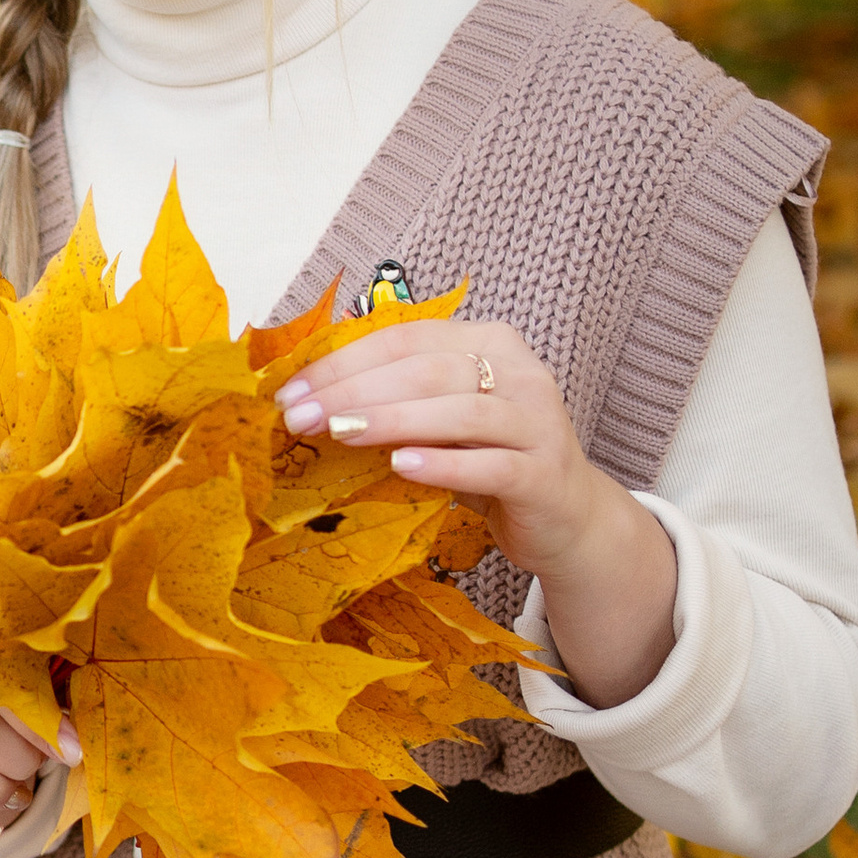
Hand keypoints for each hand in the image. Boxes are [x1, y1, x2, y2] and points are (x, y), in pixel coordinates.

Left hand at [276, 319, 678, 710]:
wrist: (566, 518)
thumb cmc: (490, 461)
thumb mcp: (443, 421)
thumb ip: (397, 399)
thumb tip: (310, 399)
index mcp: (490, 343)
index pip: (407, 338)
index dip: (345, 360)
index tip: (291, 390)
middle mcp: (520, 373)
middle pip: (428, 369)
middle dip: (356, 390)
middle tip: (303, 415)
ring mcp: (538, 422)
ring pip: (461, 410)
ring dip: (394, 419)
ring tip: (340, 432)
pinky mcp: (544, 474)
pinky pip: (490, 465)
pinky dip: (444, 464)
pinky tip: (401, 467)